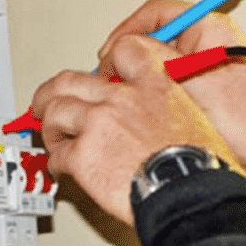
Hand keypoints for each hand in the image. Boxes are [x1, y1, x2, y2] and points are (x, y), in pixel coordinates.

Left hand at [32, 35, 241, 225]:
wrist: (189, 195)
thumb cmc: (198, 167)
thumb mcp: (196, 118)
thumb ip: (166, 108)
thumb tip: (153, 117)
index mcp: (153, 86)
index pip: (123, 50)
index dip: (104, 63)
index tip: (97, 77)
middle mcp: (121, 99)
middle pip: (69, 80)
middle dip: (52, 93)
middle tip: (47, 105)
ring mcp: (98, 124)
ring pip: (55, 112)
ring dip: (50, 128)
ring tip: (54, 140)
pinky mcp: (82, 155)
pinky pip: (57, 155)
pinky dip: (56, 164)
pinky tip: (62, 171)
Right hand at [97, 0, 245, 183]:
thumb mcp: (188, 79)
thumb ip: (150, 57)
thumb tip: (120, 50)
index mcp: (209, 29)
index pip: (155, 14)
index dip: (125, 32)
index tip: (109, 53)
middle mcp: (205, 45)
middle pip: (151, 40)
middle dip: (128, 59)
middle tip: (112, 77)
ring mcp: (200, 69)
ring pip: (154, 65)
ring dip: (136, 79)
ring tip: (125, 96)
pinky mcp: (197, 93)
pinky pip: (162, 86)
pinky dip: (147, 96)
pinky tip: (140, 111)